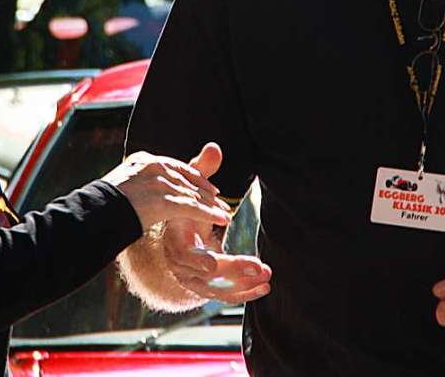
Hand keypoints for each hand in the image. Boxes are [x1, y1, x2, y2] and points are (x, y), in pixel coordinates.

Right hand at [104, 143, 231, 230]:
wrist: (93, 213)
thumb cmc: (100, 206)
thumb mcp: (119, 185)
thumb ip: (135, 184)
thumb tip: (136, 193)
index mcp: (143, 160)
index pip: (175, 166)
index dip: (193, 177)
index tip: (205, 185)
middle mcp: (154, 167)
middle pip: (188, 179)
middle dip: (205, 191)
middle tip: (219, 200)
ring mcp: (160, 183)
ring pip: (193, 194)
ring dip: (211, 205)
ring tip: (224, 214)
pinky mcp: (164, 200)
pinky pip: (193, 208)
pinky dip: (209, 214)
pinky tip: (221, 219)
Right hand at [162, 143, 270, 304]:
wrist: (177, 233)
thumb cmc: (187, 207)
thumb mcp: (192, 187)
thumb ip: (202, 170)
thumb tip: (214, 148)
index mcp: (177, 239)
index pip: (186, 254)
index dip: (199, 259)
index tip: (215, 261)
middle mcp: (182, 264)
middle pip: (206, 276)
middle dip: (233, 271)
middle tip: (259, 266)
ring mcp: (193, 279)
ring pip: (216, 290)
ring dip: (243, 285)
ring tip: (267, 275)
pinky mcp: (206, 287)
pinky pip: (224, 296)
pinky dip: (244, 294)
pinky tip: (264, 288)